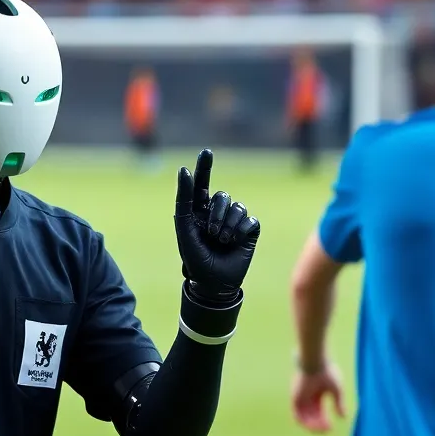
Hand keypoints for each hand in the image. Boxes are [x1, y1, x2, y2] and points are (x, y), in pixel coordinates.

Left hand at [175, 148, 260, 302]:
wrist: (214, 283)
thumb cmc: (195, 258)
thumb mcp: (184, 229)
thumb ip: (183, 200)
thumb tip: (184, 169)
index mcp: (199, 212)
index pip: (202, 185)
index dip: (204, 168)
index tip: (206, 152)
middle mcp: (217, 213)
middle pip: (223, 196)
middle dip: (217, 213)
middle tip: (211, 233)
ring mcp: (235, 221)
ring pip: (237, 207)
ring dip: (228, 225)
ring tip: (220, 242)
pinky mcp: (250, 230)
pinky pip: (250, 220)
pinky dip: (241, 232)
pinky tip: (234, 243)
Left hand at [292, 362, 345, 432]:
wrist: (315, 364)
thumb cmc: (327, 373)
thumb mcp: (336, 391)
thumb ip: (339, 404)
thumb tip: (343, 418)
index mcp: (317, 396)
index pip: (319, 414)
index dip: (324, 422)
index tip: (330, 428)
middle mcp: (308, 399)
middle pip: (312, 417)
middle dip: (319, 426)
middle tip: (326, 432)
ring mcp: (300, 399)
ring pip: (304, 418)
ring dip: (311, 427)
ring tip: (320, 431)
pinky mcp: (295, 398)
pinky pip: (296, 414)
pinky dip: (303, 422)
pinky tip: (310, 427)